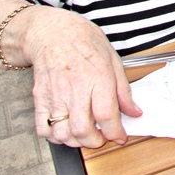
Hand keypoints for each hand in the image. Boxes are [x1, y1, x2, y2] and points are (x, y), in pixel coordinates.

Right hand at [21, 6, 140, 147]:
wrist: (53, 33)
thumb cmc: (84, 41)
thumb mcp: (114, 60)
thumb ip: (124, 90)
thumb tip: (134, 111)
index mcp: (97, 77)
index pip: (106, 114)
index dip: (115, 132)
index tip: (120, 136)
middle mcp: (75, 88)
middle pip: (83, 129)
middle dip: (96, 141)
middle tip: (103, 137)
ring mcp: (55, 95)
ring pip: (62, 133)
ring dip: (76, 142)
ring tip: (86, 135)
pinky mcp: (40, 99)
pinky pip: (43, 128)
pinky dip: (54, 137)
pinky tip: (66, 131)